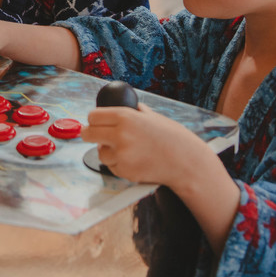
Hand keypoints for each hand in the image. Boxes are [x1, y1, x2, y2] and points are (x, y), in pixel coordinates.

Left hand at [82, 106, 205, 185]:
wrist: (187, 162)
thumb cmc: (173, 138)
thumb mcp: (153, 117)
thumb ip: (135, 112)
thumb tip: (123, 105)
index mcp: (126, 117)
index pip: (93, 116)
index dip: (94, 119)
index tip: (95, 122)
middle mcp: (120, 135)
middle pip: (88, 134)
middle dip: (91, 134)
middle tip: (97, 135)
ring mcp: (122, 155)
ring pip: (100, 153)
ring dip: (108, 151)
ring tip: (127, 150)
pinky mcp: (125, 171)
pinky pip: (112, 166)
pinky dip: (119, 164)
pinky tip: (135, 160)